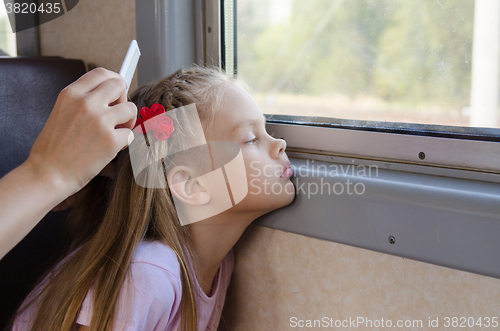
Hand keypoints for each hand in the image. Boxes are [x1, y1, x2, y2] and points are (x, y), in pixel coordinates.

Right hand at [26, 67, 136, 196]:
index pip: (101, 73)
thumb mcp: (61, 112)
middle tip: (118, 114)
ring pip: (130, 108)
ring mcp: (100, 120)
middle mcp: (86, 102)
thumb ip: (82, 101)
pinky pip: (130, 134)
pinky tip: (111, 149)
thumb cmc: (53, 148)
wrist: (48, 174)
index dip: (115, 79)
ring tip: (115, 132)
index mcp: (71, 93)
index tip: (119, 88)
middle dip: (123, 99)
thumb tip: (110, 96)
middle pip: (119, 86)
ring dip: (127, 121)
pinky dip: (124, 142)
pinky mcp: (111, 140)